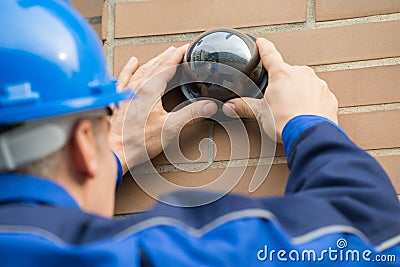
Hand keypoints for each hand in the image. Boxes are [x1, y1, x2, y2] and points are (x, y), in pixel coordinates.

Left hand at [109, 45, 217, 172]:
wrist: (113, 150)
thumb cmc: (136, 142)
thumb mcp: (170, 128)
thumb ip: (191, 114)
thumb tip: (208, 106)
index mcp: (150, 89)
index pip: (168, 66)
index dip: (179, 55)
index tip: (186, 48)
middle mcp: (137, 87)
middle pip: (155, 65)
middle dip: (168, 56)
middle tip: (178, 50)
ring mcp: (126, 92)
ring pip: (141, 69)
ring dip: (153, 60)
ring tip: (162, 55)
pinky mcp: (118, 99)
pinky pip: (124, 77)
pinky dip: (129, 68)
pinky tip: (132, 63)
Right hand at [222, 38, 337, 140]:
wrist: (309, 135)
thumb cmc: (285, 121)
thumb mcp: (260, 113)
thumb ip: (244, 107)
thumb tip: (229, 106)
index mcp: (282, 74)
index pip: (269, 55)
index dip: (264, 47)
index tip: (261, 42)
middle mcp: (302, 74)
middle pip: (288, 74)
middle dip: (283, 85)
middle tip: (278, 101)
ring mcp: (318, 85)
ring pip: (305, 85)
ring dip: (299, 94)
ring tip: (292, 111)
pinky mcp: (329, 97)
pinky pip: (318, 97)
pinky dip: (312, 104)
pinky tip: (305, 116)